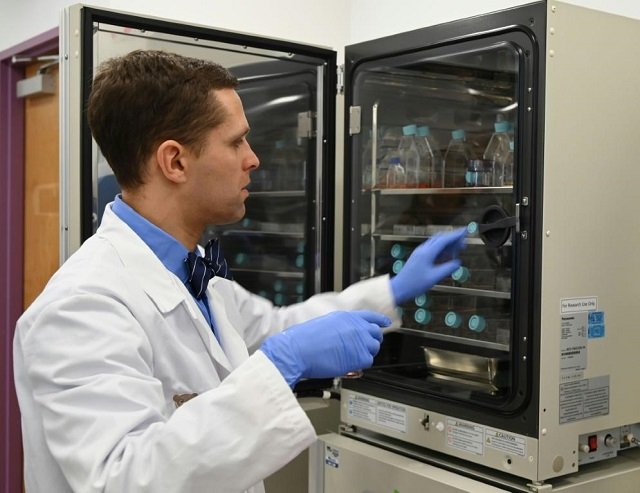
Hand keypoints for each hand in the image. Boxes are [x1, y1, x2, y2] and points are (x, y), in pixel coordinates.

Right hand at [260, 310, 390, 386]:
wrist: (298, 350)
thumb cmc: (304, 340)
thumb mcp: (324, 324)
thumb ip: (340, 327)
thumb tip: (346, 335)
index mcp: (346, 317)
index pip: (371, 316)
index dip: (380, 320)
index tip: (385, 323)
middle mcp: (356, 327)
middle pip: (375, 333)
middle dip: (372, 340)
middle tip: (364, 347)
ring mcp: (359, 341)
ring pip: (374, 348)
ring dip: (366, 353)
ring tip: (352, 357)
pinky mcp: (359, 357)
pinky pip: (368, 361)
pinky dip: (361, 364)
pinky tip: (349, 364)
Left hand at [390, 228, 466, 304]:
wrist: (399, 288)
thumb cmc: (415, 284)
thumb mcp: (434, 278)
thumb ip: (447, 269)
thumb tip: (457, 262)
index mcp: (427, 253)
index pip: (444, 240)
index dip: (455, 235)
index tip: (465, 231)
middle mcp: (423, 250)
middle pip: (440, 239)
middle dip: (452, 239)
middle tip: (464, 243)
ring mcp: (419, 252)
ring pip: (435, 243)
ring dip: (447, 244)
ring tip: (458, 249)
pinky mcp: (418, 257)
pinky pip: (432, 248)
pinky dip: (441, 249)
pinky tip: (447, 255)